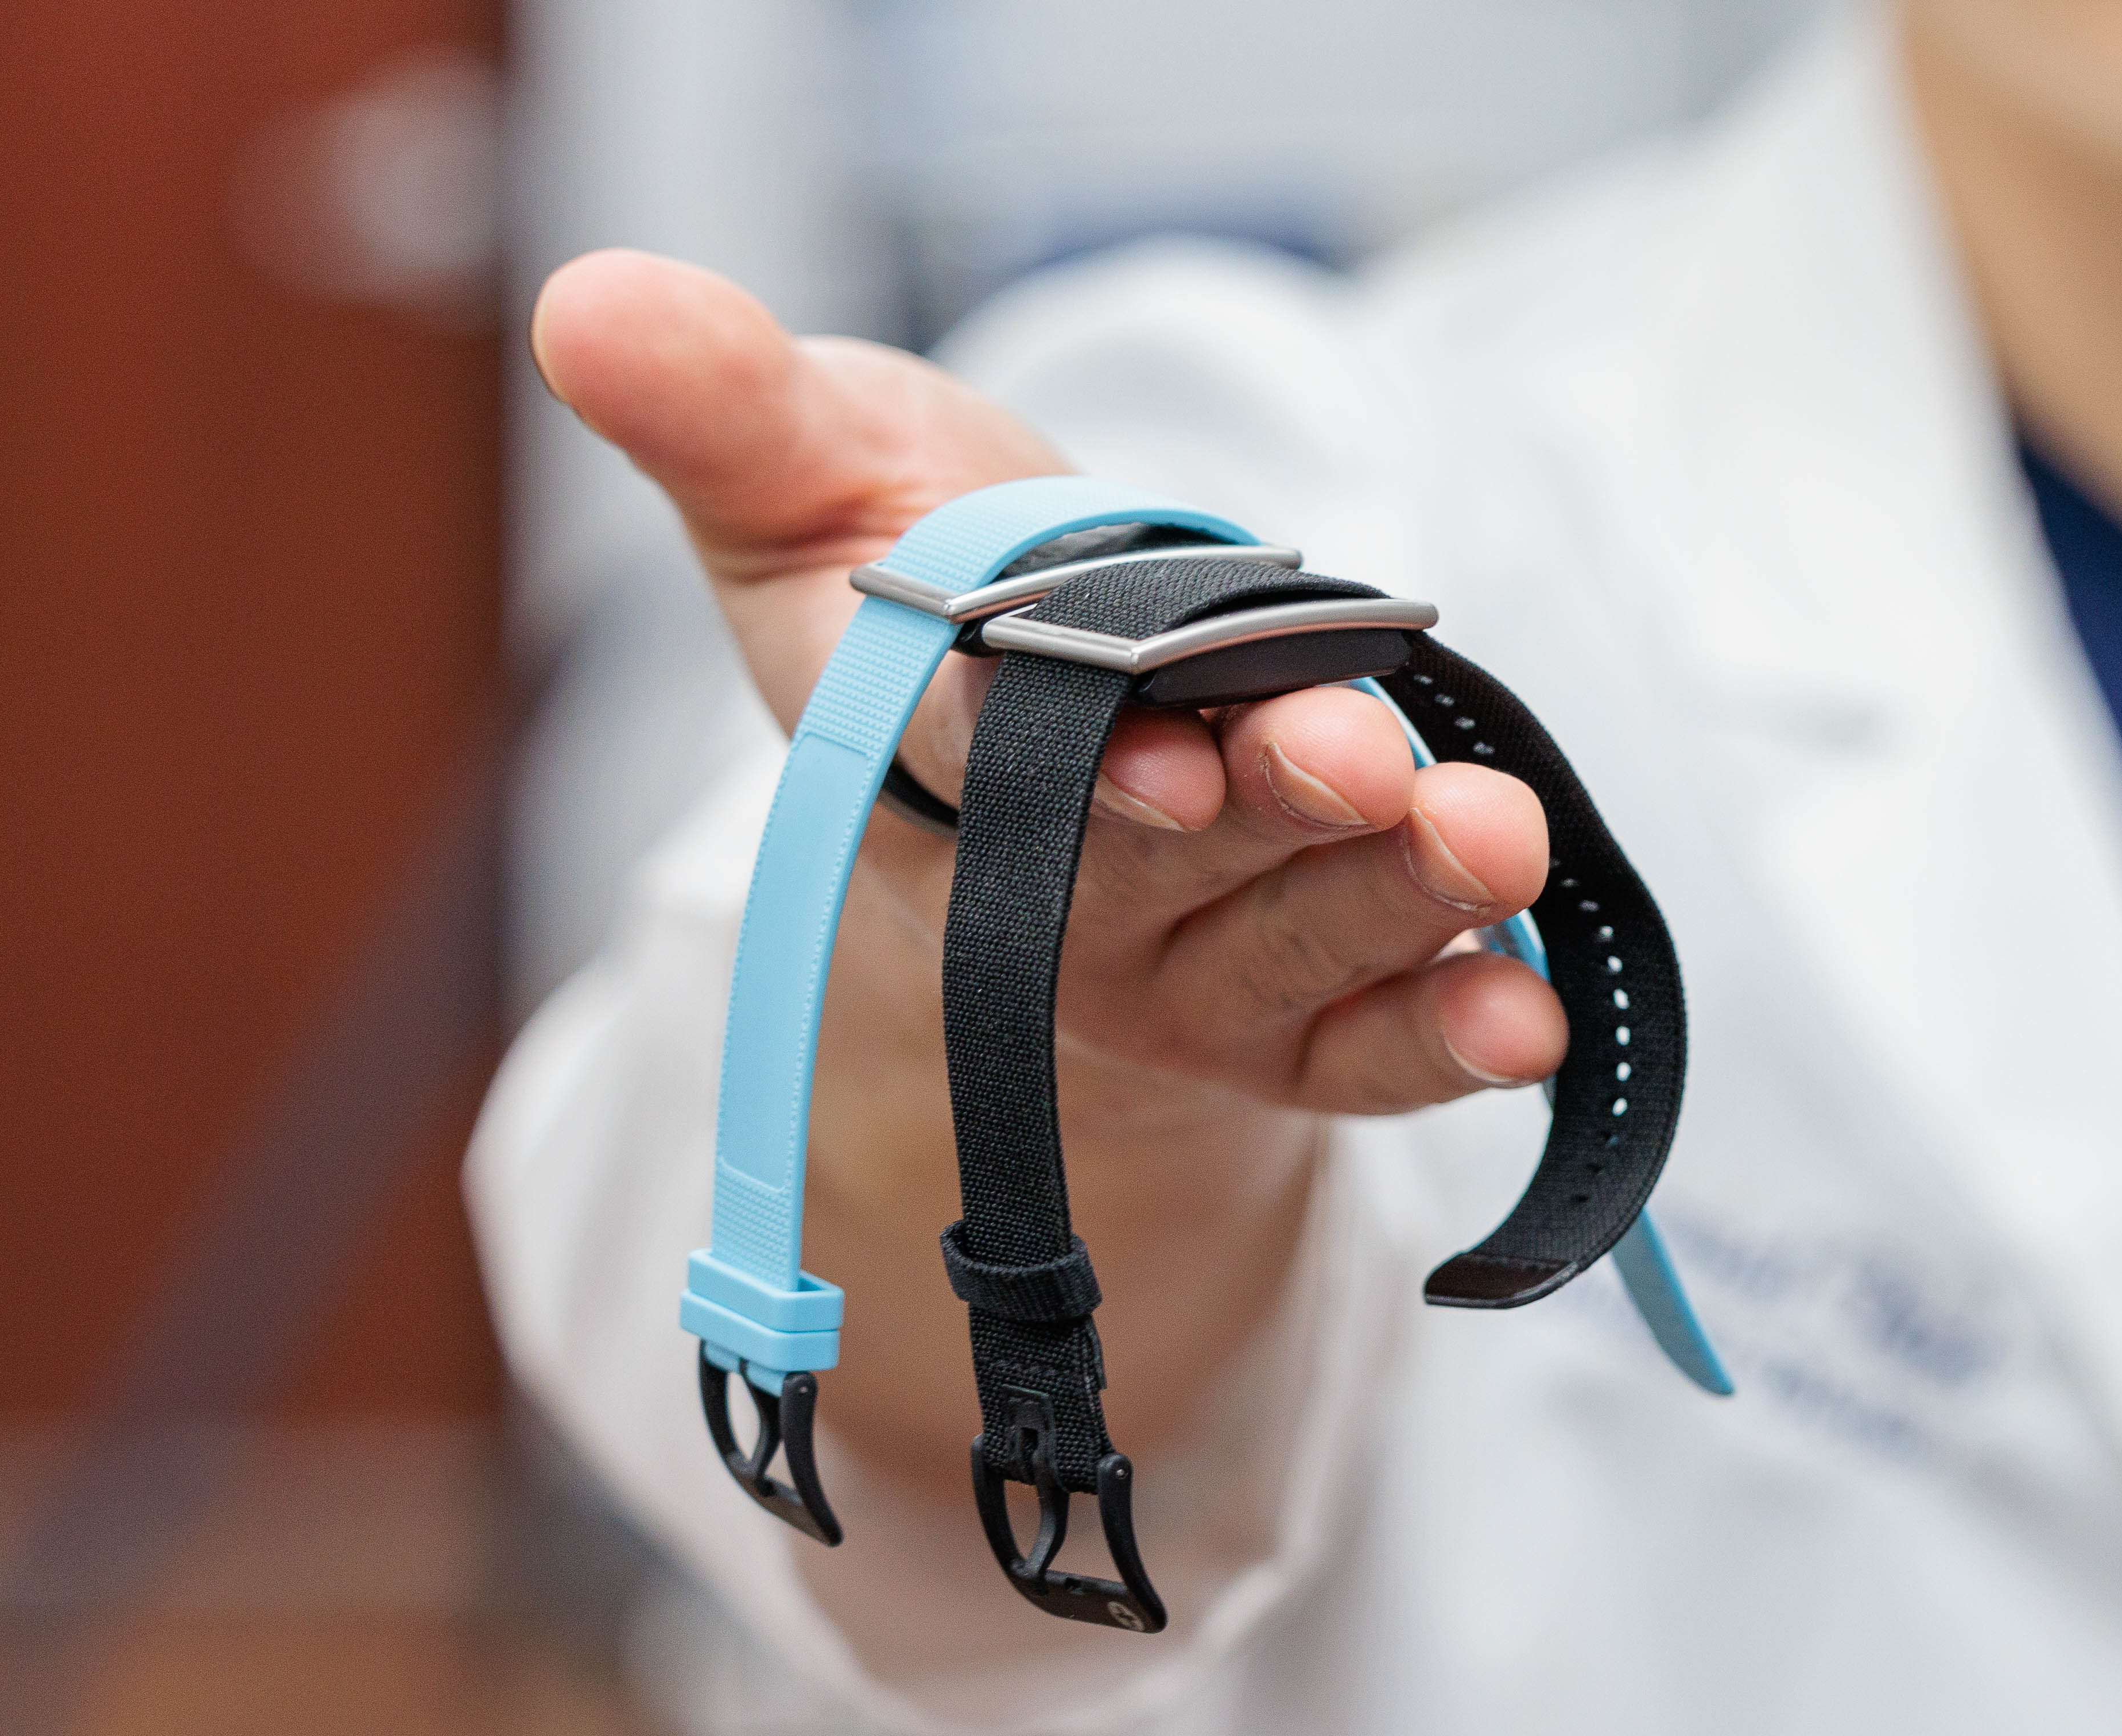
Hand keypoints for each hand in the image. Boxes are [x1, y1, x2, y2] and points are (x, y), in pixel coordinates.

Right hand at [527, 250, 1559, 1487]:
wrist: (1037, 703)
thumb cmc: (922, 578)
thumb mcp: (815, 466)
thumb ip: (726, 406)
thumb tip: (593, 303)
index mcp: (911, 758)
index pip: (982, 756)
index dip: (1065, 754)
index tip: (1152, 746)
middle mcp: (1043, 889)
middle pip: (1165, 856)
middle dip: (1267, 804)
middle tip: (1357, 760)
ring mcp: (1168, 962)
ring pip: (1290, 938)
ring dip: (1397, 899)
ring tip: (1490, 839)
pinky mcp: (1279, 1015)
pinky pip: (1362, 1045)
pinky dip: (1444, 1037)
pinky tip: (1528, 1021)